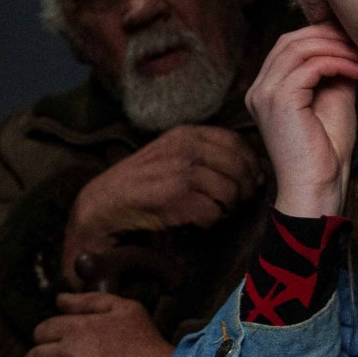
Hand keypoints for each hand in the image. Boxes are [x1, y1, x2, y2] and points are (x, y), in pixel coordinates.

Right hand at [64, 125, 262, 281]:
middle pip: (239, 168)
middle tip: (235, 202)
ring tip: (213, 212)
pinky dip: (211, 222)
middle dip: (244, 190)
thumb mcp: (171, 152)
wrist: (107, 202)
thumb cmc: (142, 180)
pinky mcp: (177, 199)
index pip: (237, 143)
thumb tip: (250, 170)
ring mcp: (181, 172)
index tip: (250, 180)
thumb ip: (204, 152)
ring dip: (227, 208)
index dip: (250, 164)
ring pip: (231, 192)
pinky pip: (214, 213)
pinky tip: (198, 221)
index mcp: (187, 133)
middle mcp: (186, 148)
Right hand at [245, 24, 357, 217]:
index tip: (353, 41)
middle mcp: (258, 89)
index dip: (320, 36)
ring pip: (299, 48)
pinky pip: (311, 66)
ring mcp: (265, 94)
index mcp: (266, 91)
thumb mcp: (332, 100)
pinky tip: (357, 71)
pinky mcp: (280, 100)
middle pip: (290, 40)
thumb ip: (334, 72)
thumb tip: (349, 45)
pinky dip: (338, 62)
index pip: (288, 46)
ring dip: (335, 47)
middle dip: (328, 35)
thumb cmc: (325, 153)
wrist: (318, 187)